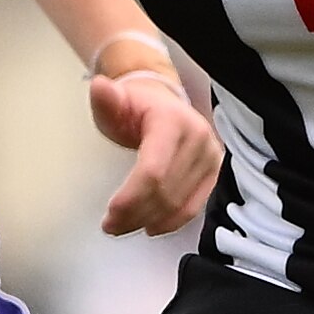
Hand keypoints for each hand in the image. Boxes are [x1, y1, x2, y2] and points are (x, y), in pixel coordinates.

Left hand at [91, 63, 218, 235]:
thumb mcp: (115, 102)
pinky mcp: (214, 172)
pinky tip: (151, 226)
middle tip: (110, 225)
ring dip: (148, 220)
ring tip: (123, 226)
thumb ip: (105, 100)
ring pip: (179, 204)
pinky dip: (171, 222)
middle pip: (165, 191)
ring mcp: (210, 156)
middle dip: (135, 213)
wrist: (163, 103)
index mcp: (173, 121)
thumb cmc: (136, 107)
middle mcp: (198, 138)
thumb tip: (99, 87)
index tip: (110, 213)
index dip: (131, 197)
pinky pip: (194, 206)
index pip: (154, 171)